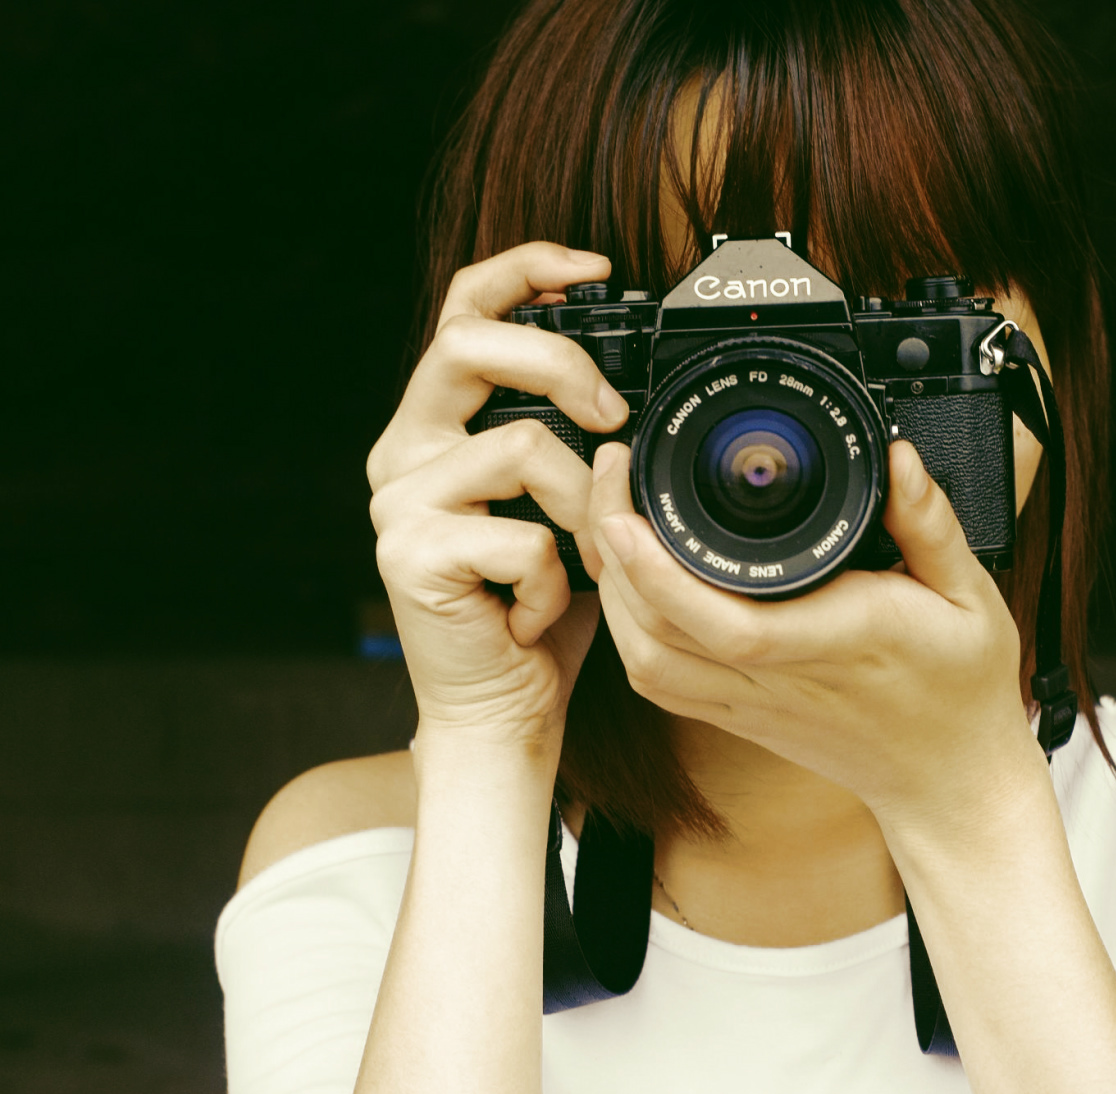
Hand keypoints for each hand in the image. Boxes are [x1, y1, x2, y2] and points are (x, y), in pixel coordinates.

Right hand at [366, 242, 626, 756]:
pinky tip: (538, 615)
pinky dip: (557, 582)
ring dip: (581, 510)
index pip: (463, 310)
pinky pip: (523, 535)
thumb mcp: (567, 511)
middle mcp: (404, 451)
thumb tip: (626, 396)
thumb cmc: (539, 610)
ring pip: (522, 446)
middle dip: (560, 363)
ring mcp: (398, 500)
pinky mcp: (408, 553)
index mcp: (438, 427)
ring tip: (578, 564)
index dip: (522, 271)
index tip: (592, 270)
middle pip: (469, 342)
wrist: (501, 709)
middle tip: (614, 417)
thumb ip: (576, 445)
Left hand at [585, 436, 1041, 824]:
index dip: (661, 571)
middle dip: (615, 553)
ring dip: (614, 592)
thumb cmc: (962, 689)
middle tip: (612, 474)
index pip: (731, 621)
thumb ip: (931, 523)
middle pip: (661, 635)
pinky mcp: (737, 717)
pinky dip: (629, 634)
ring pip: (646, 663)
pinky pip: (660, 684)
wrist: (948, 779)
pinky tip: (630, 585)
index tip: (630, 506)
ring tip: (611, 517)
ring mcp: (752, 705)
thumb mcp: (972, 595)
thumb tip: (898, 458)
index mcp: (839, 641)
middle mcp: (783, 679)